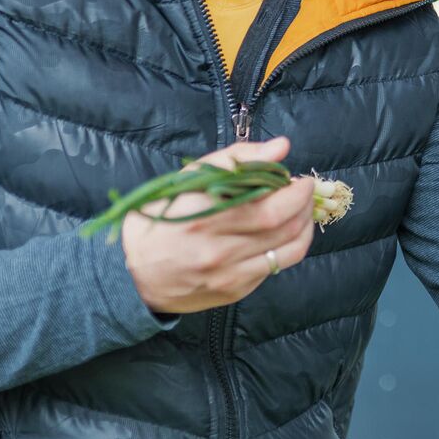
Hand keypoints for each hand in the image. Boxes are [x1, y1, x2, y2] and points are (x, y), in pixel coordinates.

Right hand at [121, 136, 315, 314]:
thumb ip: (236, 160)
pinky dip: (289, 246)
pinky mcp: (234, 290)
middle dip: (304, 204)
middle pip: (282, 226)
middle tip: (304, 191)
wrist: (133, 275)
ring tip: (302, 211)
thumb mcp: (188, 180)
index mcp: (201, 216)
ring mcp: (227, 274)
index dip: (293, 191)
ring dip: (305, 226)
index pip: (266, 205)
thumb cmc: (161, 219)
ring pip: (289, 249)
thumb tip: (281, 148)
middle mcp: (216, 249)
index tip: (297, 179)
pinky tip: (285, 233)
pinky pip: (276, 267)